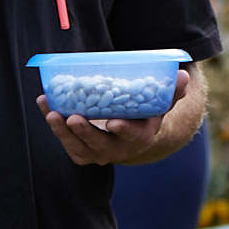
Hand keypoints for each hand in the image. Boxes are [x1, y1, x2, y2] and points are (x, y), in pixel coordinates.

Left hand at [37, 71, 199, 165]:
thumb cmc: (146, 112)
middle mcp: (119, 149)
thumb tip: (183, 76)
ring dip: (63, 133)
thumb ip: (172, 91)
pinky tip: (45, 103)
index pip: (133, 136)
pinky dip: (53, 125)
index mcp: (140, 136)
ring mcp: (98, 152)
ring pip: (79, 148)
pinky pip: (66, 141)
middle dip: (85, 133)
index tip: (113, 123)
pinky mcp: (81, 150)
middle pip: (100, 146)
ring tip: (53, 113)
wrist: (132, 132)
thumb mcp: (161, 102)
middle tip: (73, 118)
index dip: (124, 131)